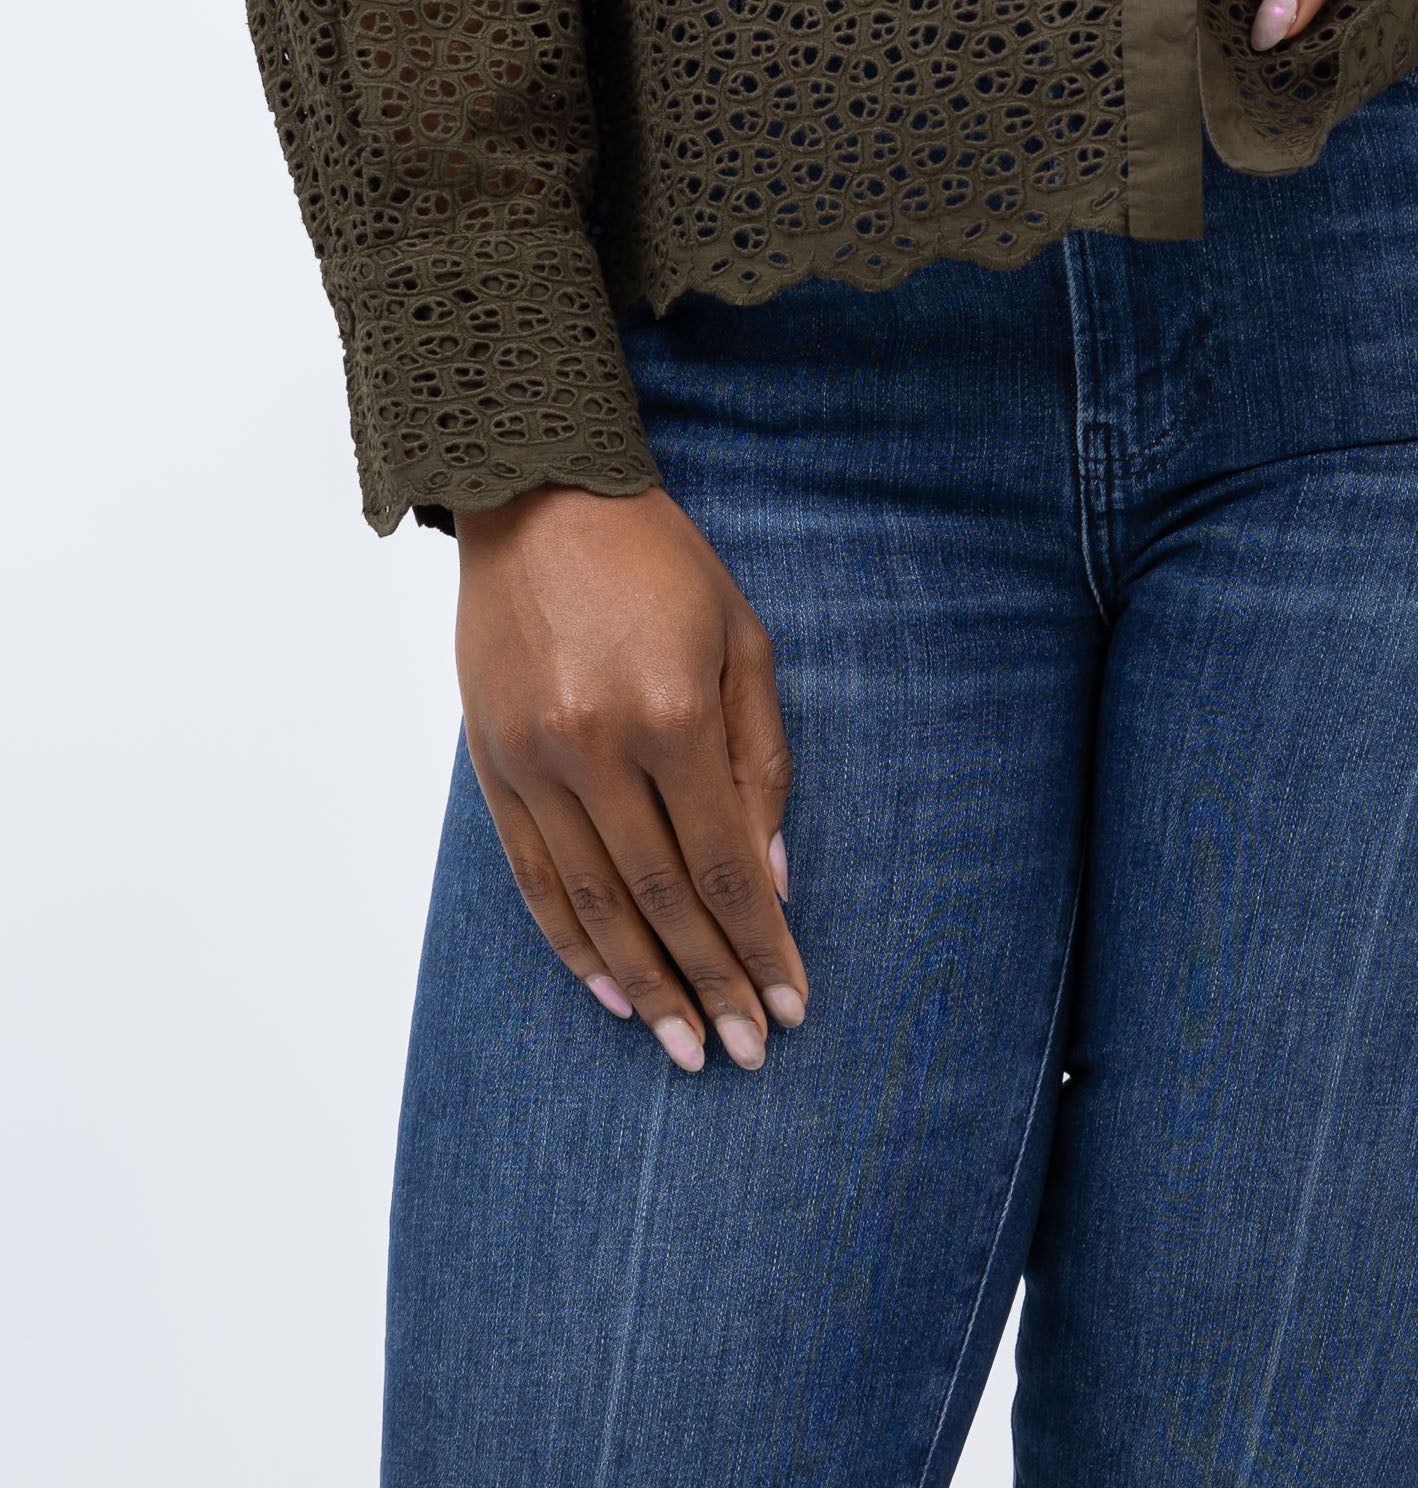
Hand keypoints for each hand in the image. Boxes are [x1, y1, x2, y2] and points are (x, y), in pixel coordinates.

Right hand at [453, 481, 808, 1073]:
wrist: (539, 498)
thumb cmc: (660, 563)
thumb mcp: (741, 640)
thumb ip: (760, 760)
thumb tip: (770, 877)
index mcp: (672, 715)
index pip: (724, 866)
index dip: (760, 946)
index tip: (790, 1005)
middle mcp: (598, 750)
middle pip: (663, 902)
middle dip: (711, 986)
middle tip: (746, 1053)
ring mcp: (535, 765)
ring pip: (593, 907)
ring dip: (644, 988)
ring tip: (684, 1049)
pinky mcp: (491, 769)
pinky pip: (533, 881)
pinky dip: (571, 946)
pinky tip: (610, 993)